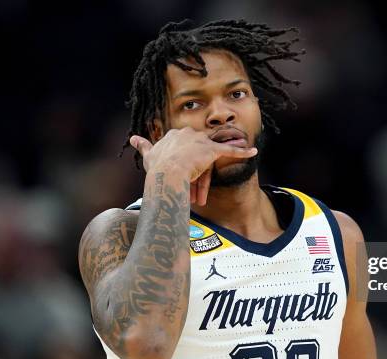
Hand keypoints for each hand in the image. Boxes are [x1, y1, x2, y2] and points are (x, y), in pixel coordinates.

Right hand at [129, 127, 257, 205]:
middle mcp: (189, 134)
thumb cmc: (156, 168)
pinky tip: (253, 152)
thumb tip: (132, 138)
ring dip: (205, 179)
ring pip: (208, 158)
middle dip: (193, 174)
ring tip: (201, 196)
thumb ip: (143, 146)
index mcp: (175, 135)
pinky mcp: (212, 150)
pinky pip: (230, 151)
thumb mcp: (149, 155)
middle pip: (196, 154)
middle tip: (188, 193)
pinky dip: (242, 151)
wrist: (165, 174)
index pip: (184, 148)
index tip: (178, 177)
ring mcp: (201, 141)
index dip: (182, 165)